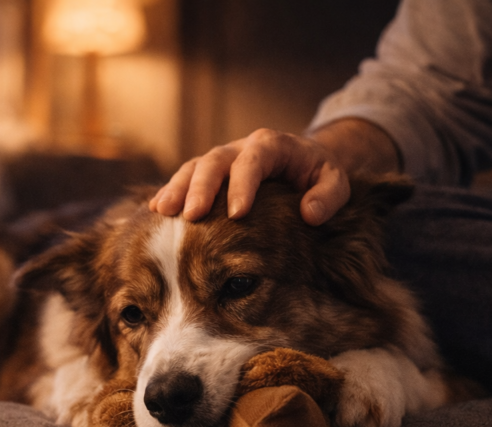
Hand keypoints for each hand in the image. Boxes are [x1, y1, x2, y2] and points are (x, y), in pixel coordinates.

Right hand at [149, 119, 400, 225]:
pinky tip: (156, 209)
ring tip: (163, 211)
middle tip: (191, 216)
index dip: (243, 186)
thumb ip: (328, 195)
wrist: (303, 162)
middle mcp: (241, 148)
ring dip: (178, 189)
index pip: (254, 161)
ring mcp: (221, 159)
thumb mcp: (335, 182)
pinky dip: (171, 191)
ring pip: (194, 167)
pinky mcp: (209, 173)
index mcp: (272, 145)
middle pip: (215, 162)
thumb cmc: (317, 175)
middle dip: (201, 188)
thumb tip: (309, 213)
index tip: (237, 215)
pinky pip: (185, 177)